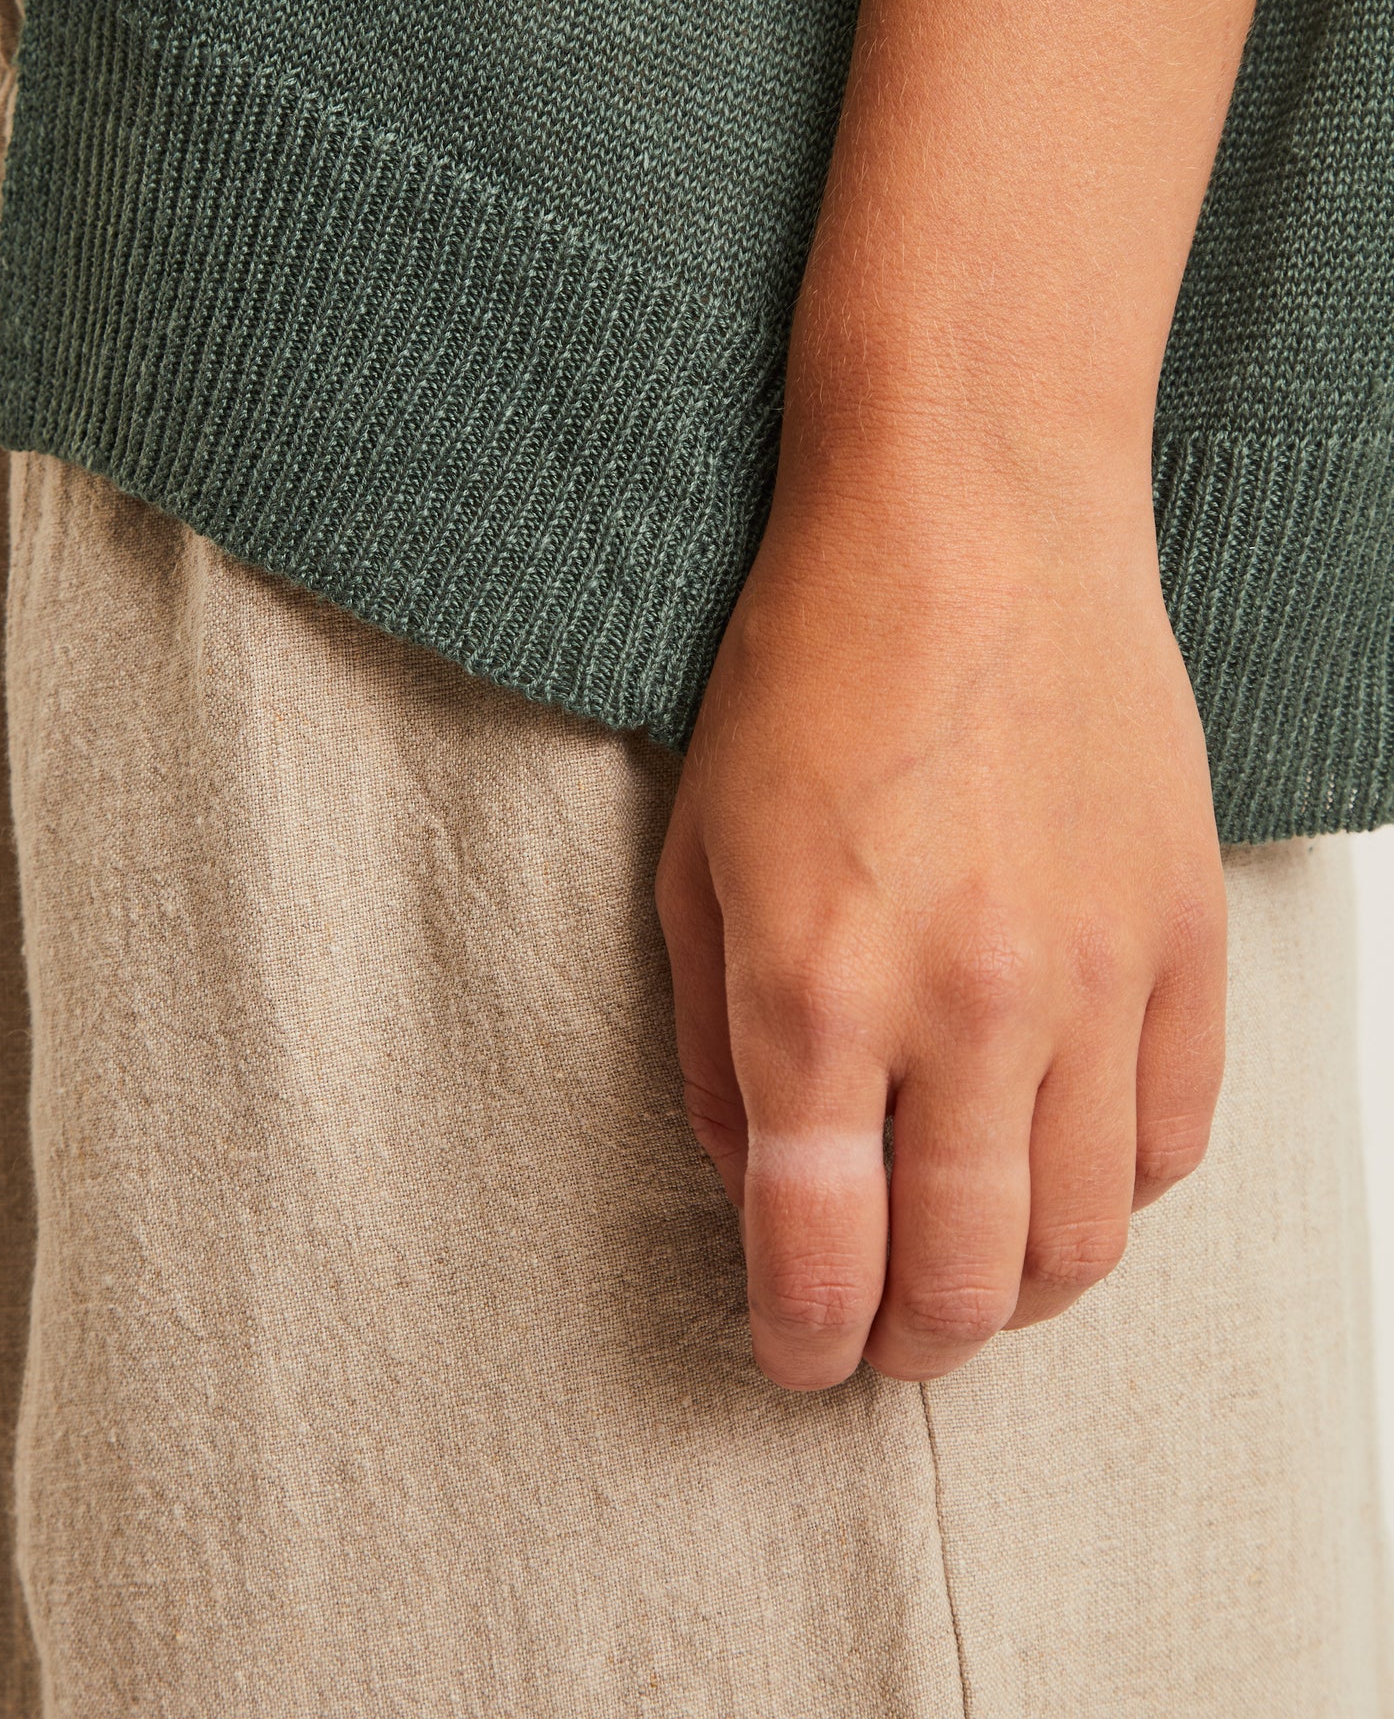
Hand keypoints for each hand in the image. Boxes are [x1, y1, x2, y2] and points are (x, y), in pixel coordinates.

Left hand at [654, 450, 1225, 1391]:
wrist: (970, 519)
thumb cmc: (805, 667)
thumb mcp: (694, 854)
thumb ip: (710, 1044)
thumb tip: (755, 1181)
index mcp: (813, 988)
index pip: (819, 1257)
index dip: (800, 1342)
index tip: (792, 1358)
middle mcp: (965, 1008)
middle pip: (965, 1285)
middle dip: (910, 1347)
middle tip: (879, 1338)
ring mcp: (1094, 978)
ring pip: (1086, 1241)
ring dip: (1021, 1294)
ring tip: (973, 1272)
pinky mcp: (1183, 935)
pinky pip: (1175, 1137)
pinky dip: (1116, 1192)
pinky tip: (1060, 1167)